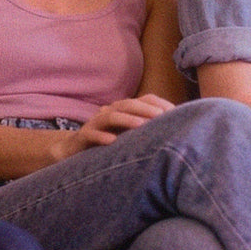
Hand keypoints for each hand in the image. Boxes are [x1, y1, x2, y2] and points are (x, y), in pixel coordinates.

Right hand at [58, 94, 174, 159]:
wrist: (73, 150)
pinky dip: (101, 136)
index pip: (144, 100)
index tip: (174, 112)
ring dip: (127, 120)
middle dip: (146, 109)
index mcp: (123, 110)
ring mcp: (95, 123)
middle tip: (161, 117)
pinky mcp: (83, 136)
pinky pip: (91, 134)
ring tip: (141, 126)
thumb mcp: (130, 135)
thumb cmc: (108, 142)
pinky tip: (112, 142)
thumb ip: (148, 130)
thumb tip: (177, 131)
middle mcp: (109, 112)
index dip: (158, 104)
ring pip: (111, 117)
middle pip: (128, 105)